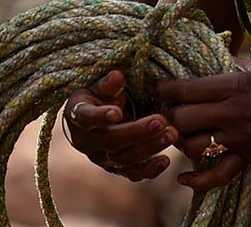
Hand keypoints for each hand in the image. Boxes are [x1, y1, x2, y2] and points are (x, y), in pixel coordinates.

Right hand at [63, 70, 179, 180]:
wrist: (93, 118)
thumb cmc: (98, 95)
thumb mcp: (98, 85)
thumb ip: (108, 84)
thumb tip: (117, 76)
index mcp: (79, 116)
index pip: (87, 118)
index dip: (100, 117)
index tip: (117, 112)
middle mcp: (87, 142)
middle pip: (111, 141)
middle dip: (137, 132)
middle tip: (162, 121)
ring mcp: (101, 158)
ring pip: (124, 159)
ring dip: (149, 148)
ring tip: (172, 135)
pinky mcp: (115, 168)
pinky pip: (131, 173)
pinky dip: (149, 170)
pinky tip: (165, 161)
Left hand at [155, 60, 250, 189]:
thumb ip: (233, 64)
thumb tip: (210, 58)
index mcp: (234, 85)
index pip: (186, 89)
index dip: (164, 89)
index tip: (157, 87)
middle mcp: (231, 112)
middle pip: (182, 118)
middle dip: (170, 115)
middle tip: (170, 110)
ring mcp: (238, 138)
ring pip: (192, 145)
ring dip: (180, 141)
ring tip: (180, 133)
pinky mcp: (246, 157)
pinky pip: (216, 175)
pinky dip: (196, 180)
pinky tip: (183, 177)